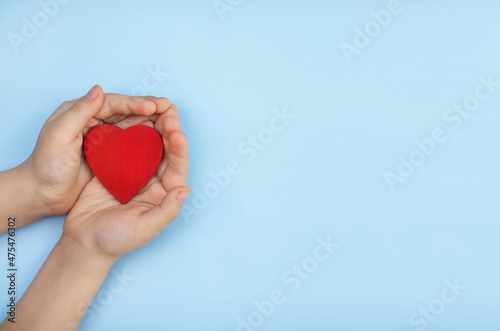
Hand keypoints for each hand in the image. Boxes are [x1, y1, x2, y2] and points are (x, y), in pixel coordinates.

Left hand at [21, 85, 171, 216]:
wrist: (41, 194)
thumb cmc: (45, 166)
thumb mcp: (58, 135)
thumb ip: (78, 112)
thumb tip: (98, 90)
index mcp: (78, 113)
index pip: (111, 103)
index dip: (134, 103)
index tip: (154, 107)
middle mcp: (91, 122)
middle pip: (124, 111)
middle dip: (147, 109)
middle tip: (169, 108)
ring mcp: (100, 138)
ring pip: (129, 124)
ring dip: (149, 121)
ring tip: (169, 119)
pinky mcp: (106, 154)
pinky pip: (129, 142)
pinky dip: (144, 138)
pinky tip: (158, 139)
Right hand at [62, 103, 188, 258]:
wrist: (83, 243)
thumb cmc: (116, 240)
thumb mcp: (145, 229)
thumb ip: (167, 211)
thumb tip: (185, 190)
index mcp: (164, 194)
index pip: (176, 167)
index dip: (178, 149)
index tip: (177, 131)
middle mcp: (152, 181)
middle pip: (164, 151)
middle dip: (168, 130)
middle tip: (169, 111)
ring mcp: (133, 173)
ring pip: (146, 145)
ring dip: (151, 126)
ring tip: (154, 107)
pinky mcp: (114, 168)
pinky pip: (124, 146)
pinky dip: (128, 131)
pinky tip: (130, 116)